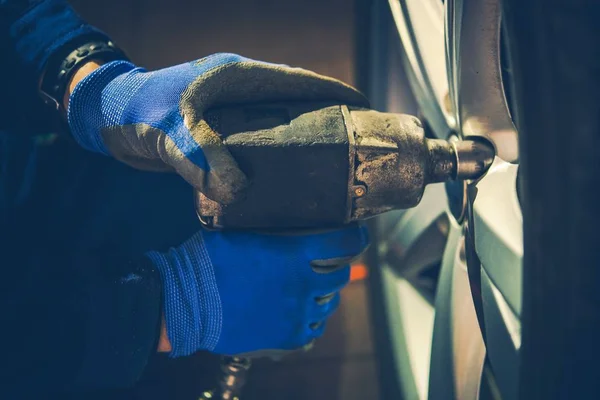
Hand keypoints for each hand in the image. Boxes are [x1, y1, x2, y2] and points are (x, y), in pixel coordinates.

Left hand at [66, 53, 368, 203]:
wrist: (105, 117)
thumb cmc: (138, 111)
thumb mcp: (172, 131)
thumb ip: (203, 158)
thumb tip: (238, 193)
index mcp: (241, 77)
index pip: (301, 82)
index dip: (335, 95)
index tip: (363, 112)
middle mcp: (242, 91)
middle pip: (298, 105)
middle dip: (327, 123)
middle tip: (352, 151)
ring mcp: (232, 111)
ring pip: (279, 126)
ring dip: (301, 144)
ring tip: (327, 171)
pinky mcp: (219, 132)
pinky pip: (258, 143)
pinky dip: (275, 159)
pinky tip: (284, 182)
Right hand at [146, 224, 368, 356]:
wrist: (186, 304)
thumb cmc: (208, 262)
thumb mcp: (238, 234)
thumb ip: (265, 231)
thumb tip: (270, 217)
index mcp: (294, 254)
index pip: (343, 242)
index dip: (356, 237)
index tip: (358, 234)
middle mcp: (304, 285)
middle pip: (340, 276)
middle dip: (337, 266)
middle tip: (327, 263)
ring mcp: (297, 313)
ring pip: (328, 304)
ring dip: (324, 294)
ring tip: (312, 290)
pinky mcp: (287, 337)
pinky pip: (313, 329)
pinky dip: (311, 319)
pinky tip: (301, 313)